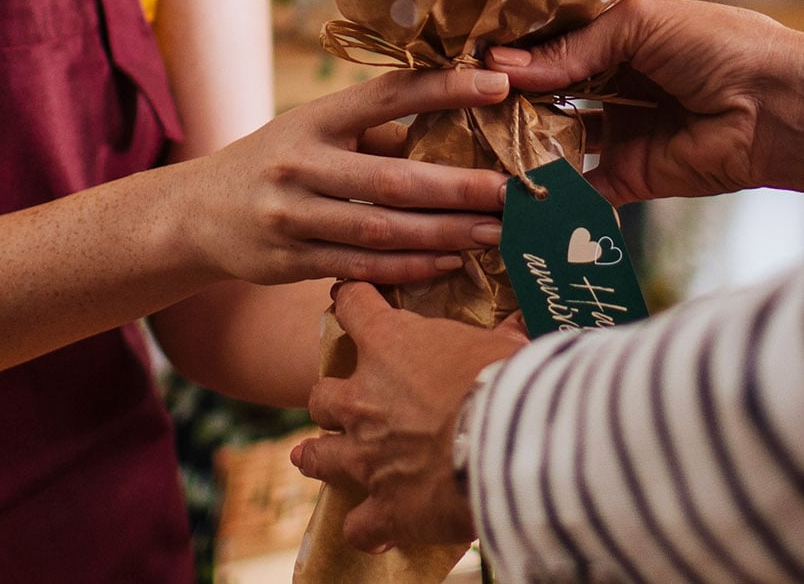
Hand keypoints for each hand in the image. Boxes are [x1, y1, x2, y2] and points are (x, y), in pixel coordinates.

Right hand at [180, 67, 510, 286]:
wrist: (197, 212)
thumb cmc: (275, 163)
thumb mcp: (312, 131)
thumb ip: (373, 134)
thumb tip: (457, 133)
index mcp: (312, 119)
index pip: (385, 95)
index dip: (443, 88)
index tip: (497, 83)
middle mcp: (299, 163)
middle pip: (392, 179)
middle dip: (459, 188)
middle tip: (511, 192)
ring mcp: (291, 216)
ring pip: (382, 231)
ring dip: (445, 234)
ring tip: (495, 233)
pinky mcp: (289, 261)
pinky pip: (361, 268)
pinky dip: (410, 268)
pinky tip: (449, 263)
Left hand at [292, 282, 525, 550]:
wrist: (515, 448)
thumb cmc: (509, 383)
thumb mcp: (504, 348)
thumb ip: (499, 337)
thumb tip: (517, 325)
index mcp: (388, 345)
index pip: (351, 305)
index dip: (350, 300)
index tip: (349, 299)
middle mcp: (363, 398)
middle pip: (321, 394)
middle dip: (331, 400)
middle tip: (346, 404)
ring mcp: (367, 455)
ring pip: (319, 455)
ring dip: (318, 457)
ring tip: (310, 457)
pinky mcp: (387, 508)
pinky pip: (359, 525)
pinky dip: (366, 528)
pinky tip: (371, 530)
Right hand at [488, 0, 803, 201]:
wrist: (779, 107)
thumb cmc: (721, 46)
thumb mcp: (637, 26)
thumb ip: (570, 49)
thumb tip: (501, 64)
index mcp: (615, 42)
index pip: (550, 47)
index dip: (512, 53)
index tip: (465, 58)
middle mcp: (611, 87)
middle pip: (546, 95)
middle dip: (507, 98)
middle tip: (459, 101)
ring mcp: (618, 133)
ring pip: (555, 140)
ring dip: (520, 140)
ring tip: (471, 137)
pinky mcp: (628, 177)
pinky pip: (580, 186)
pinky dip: (548, 188)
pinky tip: (506, 179)